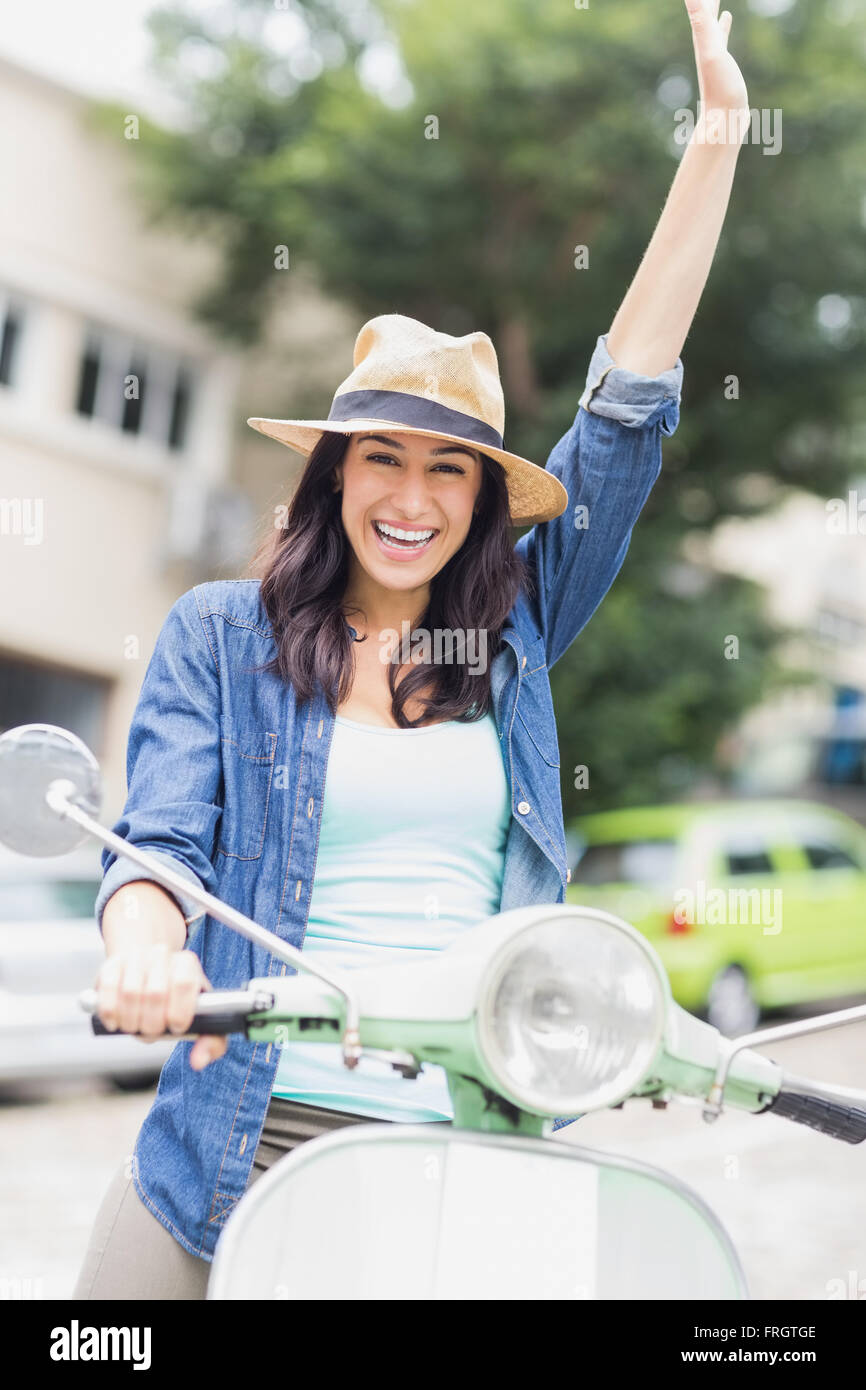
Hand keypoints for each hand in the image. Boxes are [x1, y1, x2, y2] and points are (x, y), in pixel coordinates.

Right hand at [95, 943, 228, 1070]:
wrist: (147, 975)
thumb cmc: (177, 1003)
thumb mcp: (201, 1019)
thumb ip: (211, 1043)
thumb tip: (198, 1061)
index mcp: (187, 964)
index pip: (184, 983)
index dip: (179, 1011)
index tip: (176, 1027)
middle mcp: (162, 955)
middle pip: (156, 993)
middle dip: (153, 1024)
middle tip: (153, 1031)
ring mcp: (135, 957)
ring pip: (130, 992)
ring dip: (131, 1021)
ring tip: (136, 1027)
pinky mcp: (111, 965)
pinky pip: (108, 989)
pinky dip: (110, 1012)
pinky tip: (115, 1022)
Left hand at [684, 0, 748, 121]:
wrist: (724, 122)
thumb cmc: (719, 89)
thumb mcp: (711, 50)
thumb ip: (701, 23)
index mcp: (703, 40)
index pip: (699, 9)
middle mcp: (706, 47)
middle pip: (704, 16)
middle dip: (707, 2)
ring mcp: (716, 58)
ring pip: (713, 28)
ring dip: (714, 14)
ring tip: (720, 7)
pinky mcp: (725, 68)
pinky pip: (723, 41)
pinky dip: (724, 30)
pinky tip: (727, 25)